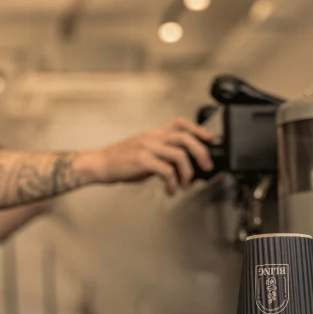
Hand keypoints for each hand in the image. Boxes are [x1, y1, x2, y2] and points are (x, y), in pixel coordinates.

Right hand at [78, 118, 213, 195]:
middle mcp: (153, 137)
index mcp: (155, 133)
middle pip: (185, 138)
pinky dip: (173, 183)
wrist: (100, 164)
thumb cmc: (122, 160)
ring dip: (187, 173)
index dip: (199, 130)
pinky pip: (166, 171)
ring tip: (185, 184)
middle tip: (206, 167)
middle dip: (201, 153)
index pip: (181, 123)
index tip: (211, 139)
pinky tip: (171, 190)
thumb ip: (164, 153)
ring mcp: (147, 148)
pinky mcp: (142, 160)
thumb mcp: (145, 151)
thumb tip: (183, 164)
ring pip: (179, 155)